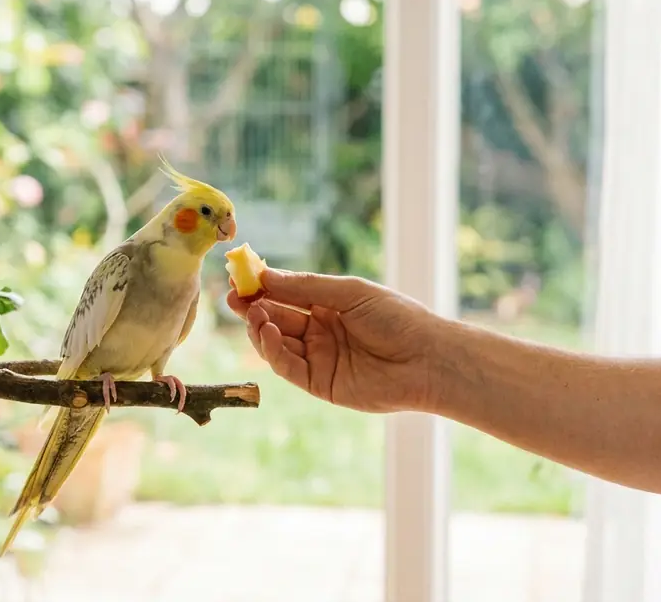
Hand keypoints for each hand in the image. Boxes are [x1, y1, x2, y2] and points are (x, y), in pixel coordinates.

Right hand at [226, 269, 442, 413]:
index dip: (261, 289)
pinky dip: (273, 351)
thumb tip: (265, 276)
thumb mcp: (348, 292)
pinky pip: (288, 367)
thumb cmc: (396, 317)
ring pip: (276, 344)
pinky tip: (268, 333)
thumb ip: (305, 287)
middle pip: (276, 319)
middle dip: (253, 308)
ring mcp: (319, 359)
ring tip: (255, 314)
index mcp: (329, 307)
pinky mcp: (320, 384)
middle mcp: (320, 332)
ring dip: (260, 329)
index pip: (286, 296)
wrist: (427, 358)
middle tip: (233, 298)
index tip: (238, 280)